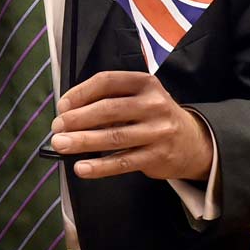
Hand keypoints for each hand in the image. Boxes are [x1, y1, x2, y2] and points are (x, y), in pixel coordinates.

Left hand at [49, 70, 212, 181]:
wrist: (192, 142)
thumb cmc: (153, 117)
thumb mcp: (139, 98)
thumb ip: (109, 100)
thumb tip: (68, 113)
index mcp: (145, 83)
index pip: (107, 81)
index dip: (80, 93)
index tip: (62, 106)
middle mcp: (154, 104)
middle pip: (108, 109)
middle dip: (77, 119)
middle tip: (56, 128)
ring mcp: (158, 131)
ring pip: (113, 137)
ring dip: (82, 141)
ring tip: (60, 145)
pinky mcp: (158, 156)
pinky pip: (123, 162)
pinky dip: (99, 166)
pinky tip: (81, 168)